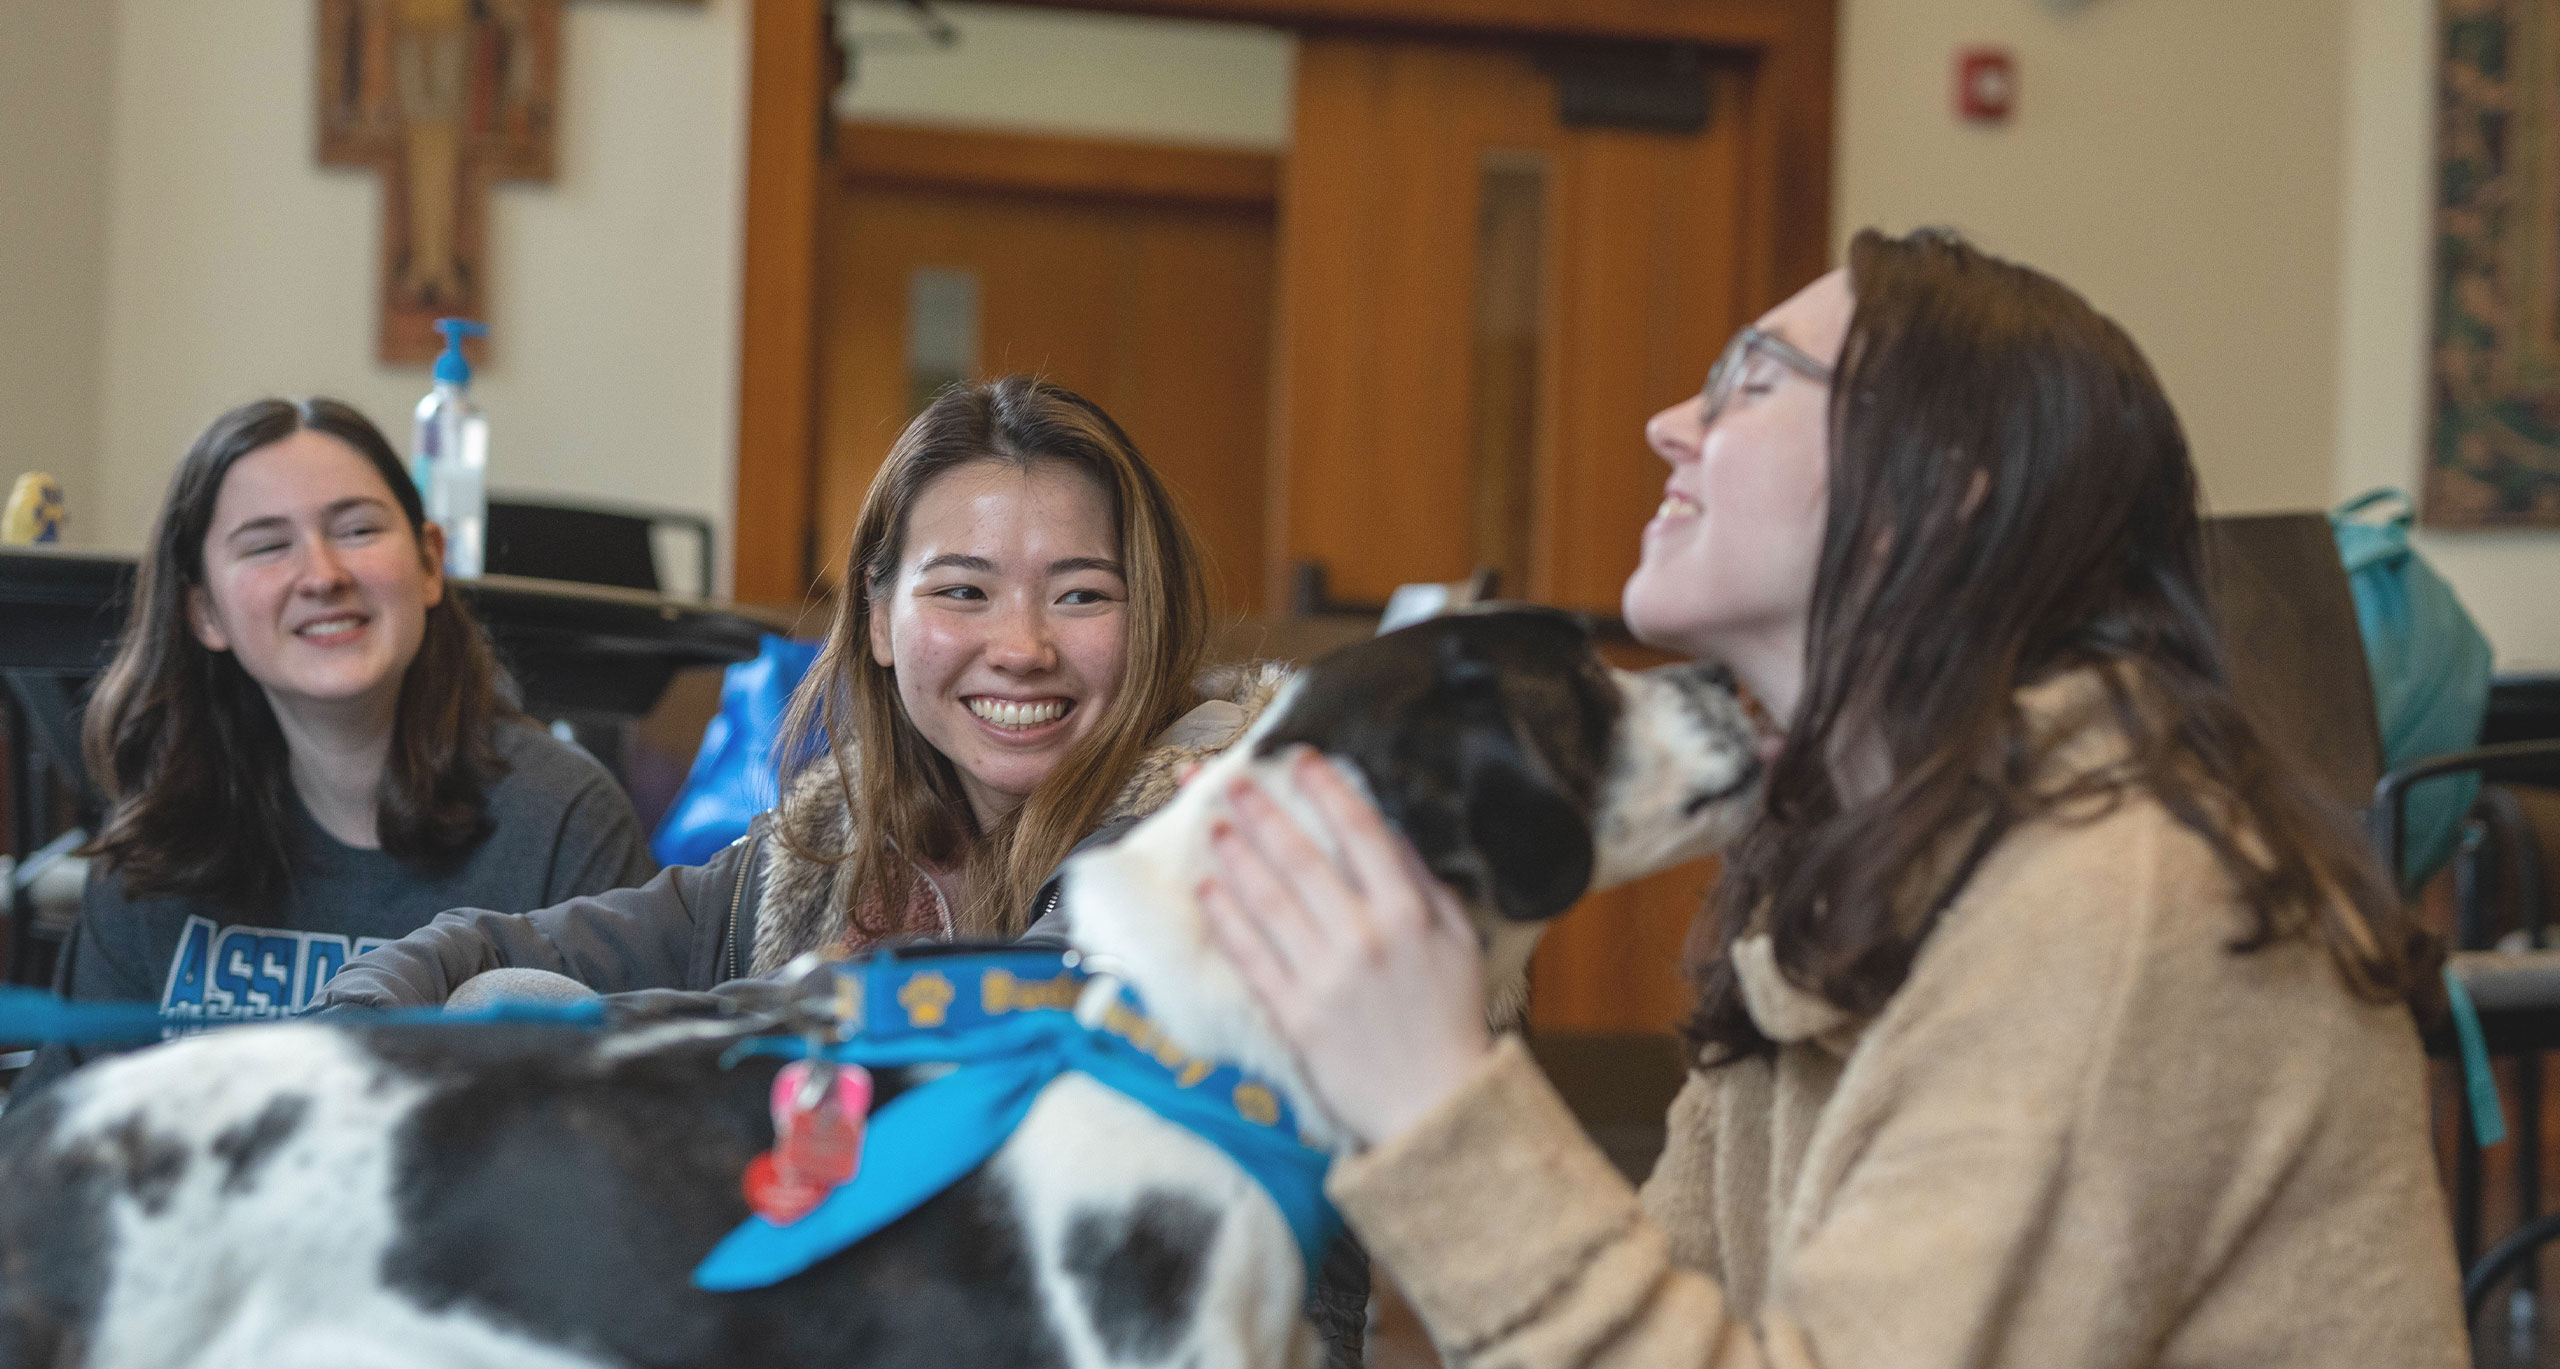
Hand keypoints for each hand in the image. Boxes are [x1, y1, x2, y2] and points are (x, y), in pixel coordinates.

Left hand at [1198, 748, 1492, 1147]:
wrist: (1435, 1107)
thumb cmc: (1451, 1022)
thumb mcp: (1459, 944)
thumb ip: (1426, 886)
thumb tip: (1390, 834)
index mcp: (1408, 914)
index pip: (1360, 833)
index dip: (1325, 790)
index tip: (1298, 759)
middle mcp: (1363, 937)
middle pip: (1301, 859)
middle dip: (1262, 813)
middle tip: (1230, 780)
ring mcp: (1324, 976)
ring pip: (1267, 902)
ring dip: (1235, 857)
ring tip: (1210, 825)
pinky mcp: (1295, 1015)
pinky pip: (1251, 957)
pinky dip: (1226, 920)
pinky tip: (1206, 890)